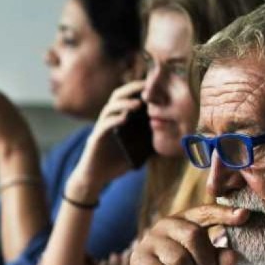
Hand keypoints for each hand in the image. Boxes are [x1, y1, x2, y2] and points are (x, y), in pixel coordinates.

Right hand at [66, 81, 145, 201]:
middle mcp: (108, 119)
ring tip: (138, 103)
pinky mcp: (95, 139)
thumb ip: (149, 140)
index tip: (156, 85)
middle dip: (132, 88)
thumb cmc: (115, 164)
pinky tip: (124, 118)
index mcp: (119, 119)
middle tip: (148, 86)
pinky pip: (103, 126)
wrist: (95, 179)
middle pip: (117, 95)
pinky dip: (114, 120)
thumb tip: (169, 135)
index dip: (140, 88)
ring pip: (109, 108)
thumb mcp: (138, 150)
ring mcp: (100, 128)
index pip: (128, 96)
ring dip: (124, 103)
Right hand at [129, 205, 246, 264]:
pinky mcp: (139, 261)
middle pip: (193, 236)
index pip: (205, 211)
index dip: (224, 212)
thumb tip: (233, 256)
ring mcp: (149, 242)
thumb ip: (220, 258)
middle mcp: (165, 225)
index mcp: (185, 219)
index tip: (245, 215)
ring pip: (178, 259)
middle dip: (206, 262)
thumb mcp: (205, 262)